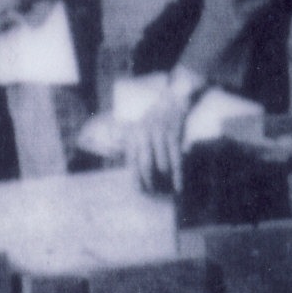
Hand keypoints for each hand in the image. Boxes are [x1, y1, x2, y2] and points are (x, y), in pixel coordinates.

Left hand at [126, 69, 204, 191]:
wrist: (173, 100)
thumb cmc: (154, 117)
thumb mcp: (137, 126)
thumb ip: (124, 139)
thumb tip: (113, 154)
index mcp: (133, 135)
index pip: (131, 162)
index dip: (135, 179)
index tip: (140, 191)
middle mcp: (143, 135)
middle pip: (144, 165)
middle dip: (149, 182)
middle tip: (154, 192)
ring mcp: (159, 135)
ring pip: (161, 165)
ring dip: (165, 179)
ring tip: (167, 189)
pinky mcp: (173, 135)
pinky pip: (176, 160)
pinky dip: (177, 176)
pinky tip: (178, 187)